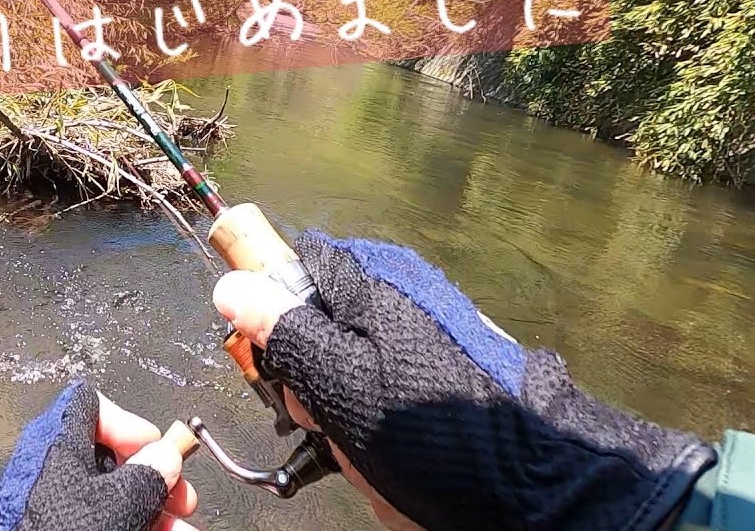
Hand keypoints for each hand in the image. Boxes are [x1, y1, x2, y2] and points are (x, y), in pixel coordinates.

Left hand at [0, 380, 199, 530]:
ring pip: (112, 494)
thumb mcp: (118, 499)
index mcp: (59, 440)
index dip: (130, 423)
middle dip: (155, 479)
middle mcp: (52, 464)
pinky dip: (131, 523)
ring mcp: (52, 498)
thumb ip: (150, 473)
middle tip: (181, 499)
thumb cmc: (60, 529)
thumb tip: (166, 457)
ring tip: (180, 530)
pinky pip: (100, 516)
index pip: (93, 405)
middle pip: (113, 457)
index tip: (157, 448)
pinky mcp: (54, 523)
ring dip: (153, 508)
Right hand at [213, 229, 716, 530]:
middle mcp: (395, 300)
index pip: (293, 267)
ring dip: (338, 417)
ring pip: (340, 372)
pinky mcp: (432, 380)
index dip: (272, 312)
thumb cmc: (425, 426)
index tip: (276, 362)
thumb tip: (229, 286)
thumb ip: (282, 330)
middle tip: (328, 418)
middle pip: (314, 325)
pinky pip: (376, 400)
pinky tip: (391, 459)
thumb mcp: (339, 380)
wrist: (524, 487)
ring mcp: (416, 341)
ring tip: (366, 449)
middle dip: (308, 380)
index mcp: (371, 282)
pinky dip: (372, 432)